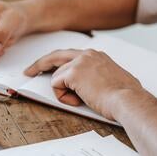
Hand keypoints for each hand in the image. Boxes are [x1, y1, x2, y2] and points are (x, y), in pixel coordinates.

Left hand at [24, 49, 145, 120]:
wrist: (128, 100)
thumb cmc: (126, 97)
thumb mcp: (114, 80)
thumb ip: (102, 77)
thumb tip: (100, 85)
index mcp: (97, 56)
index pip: (70, 55)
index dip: (57, 62)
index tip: (47, 66)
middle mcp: (87, 54)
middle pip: (56, 56)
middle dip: (40, 64)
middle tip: (29, 71)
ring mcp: (79, 62)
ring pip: (57, 77)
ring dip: (65, 93)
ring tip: (82, 101)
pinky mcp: (72, 73)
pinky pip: (56, 86)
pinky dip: (64, 97)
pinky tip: (79, 101)